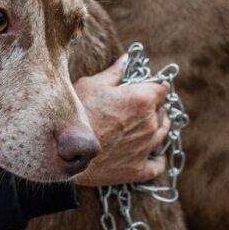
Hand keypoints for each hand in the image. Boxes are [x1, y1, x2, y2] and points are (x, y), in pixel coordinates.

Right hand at [72, 56, 170, 186]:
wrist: (65, 152)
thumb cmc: (77, 114)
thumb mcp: (92, 85)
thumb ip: (114, 72)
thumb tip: (126, 59)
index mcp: (142, 99)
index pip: (162, 88)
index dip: (155, 86)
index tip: (148, 86)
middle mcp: (149, 123)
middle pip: (163, 111)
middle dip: (154, 107)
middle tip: (138, 107)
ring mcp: (146, 148)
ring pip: (163, 134)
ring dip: (158, 128)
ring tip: (145, 127)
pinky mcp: (138, 170)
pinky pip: (158, 165)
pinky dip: (158, 159)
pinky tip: (153, 155)